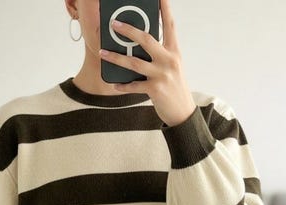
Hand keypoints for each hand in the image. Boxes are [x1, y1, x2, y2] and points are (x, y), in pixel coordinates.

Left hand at [99, 0, 196, 126]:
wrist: (183, 112)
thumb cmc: (175, 88)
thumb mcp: (172, 67)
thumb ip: (159, 55)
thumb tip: (139, 45)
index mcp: (174, 52)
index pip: (169, 25)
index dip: (164, 8)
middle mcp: (169, 61)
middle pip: (146, 39)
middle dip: (128, 30)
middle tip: (113, 24)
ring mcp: (162, 75)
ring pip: (134, 63)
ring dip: (116, 57)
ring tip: (102, 52)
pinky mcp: (155, 90)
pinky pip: (134, 86)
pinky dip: (123, 85)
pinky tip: (114, 84)